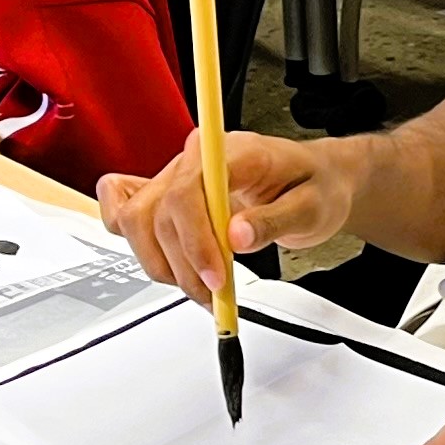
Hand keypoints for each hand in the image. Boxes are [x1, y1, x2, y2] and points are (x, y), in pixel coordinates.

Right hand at [96, 127, 357, 309]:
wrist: (317, 180)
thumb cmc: (316, 185)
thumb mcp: (313, 206)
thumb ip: (274, 220)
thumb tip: (236, 236)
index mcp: (231, 151)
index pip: (186, 191)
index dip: (195, 241)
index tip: (216, 278)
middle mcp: (196, 159)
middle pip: (155, 211)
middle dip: (181, 263)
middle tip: (214, 293)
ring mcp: (177, 176)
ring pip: (136, 221)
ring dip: (164, 265)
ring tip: (201, 288)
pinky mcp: (170, 196)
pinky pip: (127, 213)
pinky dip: (138, 245)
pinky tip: (165, 264)